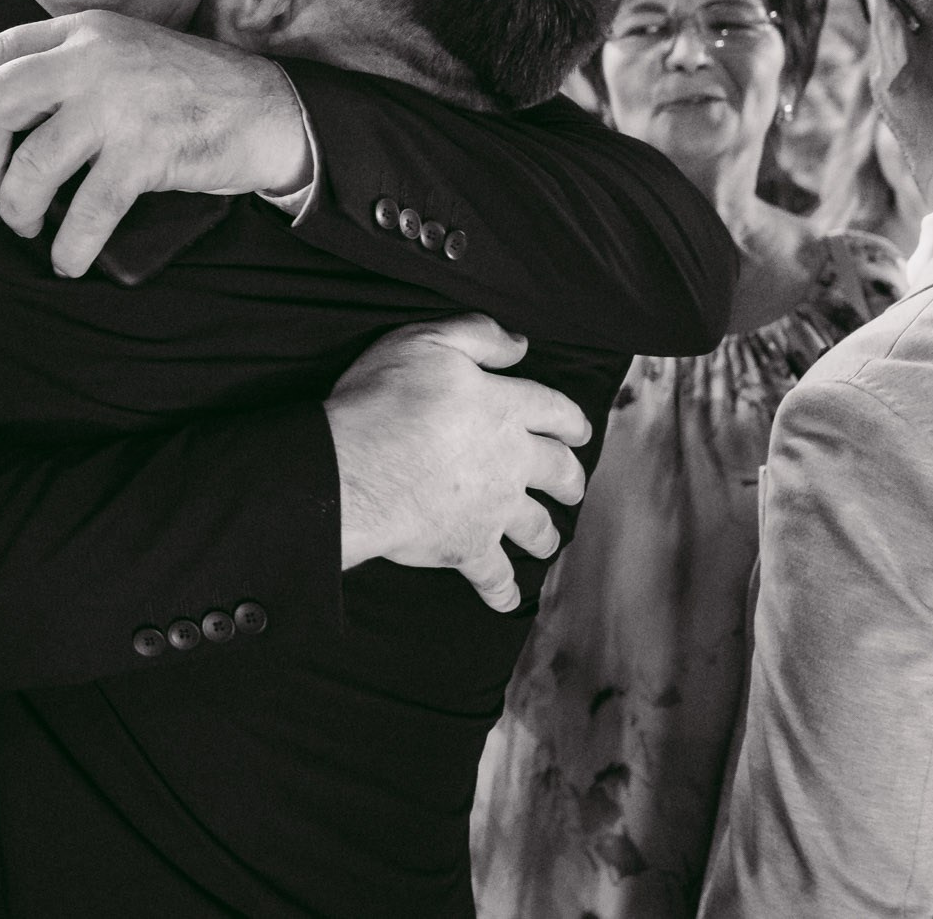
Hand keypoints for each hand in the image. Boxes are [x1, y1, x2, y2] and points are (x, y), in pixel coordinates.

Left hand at [0, 11, 311, 276]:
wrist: (267, 109)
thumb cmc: (183, 91)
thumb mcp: (120, 54)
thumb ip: (65, 67)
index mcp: (79, 30)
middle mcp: (92, 58)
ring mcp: (119, 104)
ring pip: (31, 166)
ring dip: (18, 209)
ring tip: (30, 225)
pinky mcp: (147, 151)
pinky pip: (86, 211)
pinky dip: (68, 246)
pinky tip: (68, 260)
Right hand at [324, 314, 590, 611]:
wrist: (354, 470)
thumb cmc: (383, 401)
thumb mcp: (426, 341)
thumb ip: (477, 335)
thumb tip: (519, 342)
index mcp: (505, 407)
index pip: (554, 410)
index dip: (570, 419)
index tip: (578, 430)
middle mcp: (511, 460)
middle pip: (557, 471)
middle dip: (569, 478)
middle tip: (571, 485)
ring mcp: (494, 508)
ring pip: (536, 525)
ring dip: (545, 533)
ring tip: (546, 538)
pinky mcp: (468, 547)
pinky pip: (494, 576)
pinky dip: (502, 590)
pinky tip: (506, 598)